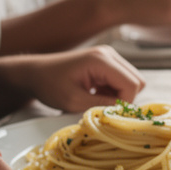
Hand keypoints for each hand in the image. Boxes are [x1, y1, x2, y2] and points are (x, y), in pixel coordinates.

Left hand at [21, 46, 145, 112]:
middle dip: (125, 99)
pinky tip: (97, 95)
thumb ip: (100, 106)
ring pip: (132, 81)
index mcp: (101, 60)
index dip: (125, 103)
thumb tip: (122, 113)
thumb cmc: (48, 85)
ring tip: (98, 101)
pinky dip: (114, 92)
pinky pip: (123, 80)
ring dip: (120, 96)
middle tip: (105, 109)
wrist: (33, 73)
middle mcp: (109, 54)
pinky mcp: (107, 62)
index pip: (132, 84)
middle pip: (137, 81)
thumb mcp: (73, 101)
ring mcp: (109, 56)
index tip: (109, 114)